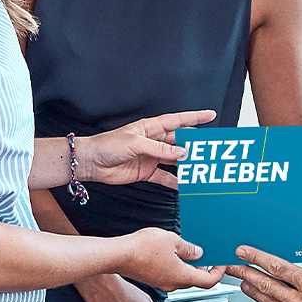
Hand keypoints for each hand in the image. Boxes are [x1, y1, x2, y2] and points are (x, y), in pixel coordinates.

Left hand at [79, 110, 217, 189]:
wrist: (91, 162)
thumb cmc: (108, 146)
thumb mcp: (136, 144)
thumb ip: (160, 149)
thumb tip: (181, 152)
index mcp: (151, 127)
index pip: (177, 120)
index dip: (194, 118)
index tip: (211, 115)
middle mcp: (153, 141)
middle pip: (179, 142)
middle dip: (194, 146)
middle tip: (209, 151)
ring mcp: (151, 157)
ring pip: (174, 161)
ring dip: (186, 166)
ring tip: (200, 170)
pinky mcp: (146, 172)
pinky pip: (164, 177)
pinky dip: (174, 182)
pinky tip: (184, 186)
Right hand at [117, 227, 224, 292]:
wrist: (118, 255)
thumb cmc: (142, 249)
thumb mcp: (173, 240)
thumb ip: (189, 248)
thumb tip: (198, 253)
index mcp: (182, 277)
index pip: (209, 282)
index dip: (218, 273)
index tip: (221, 265)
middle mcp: (172, 284)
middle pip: (195, 280)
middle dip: (204, 268)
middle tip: (207, 255)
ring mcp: (161, 282)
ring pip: (182, 277)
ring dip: (189, 266)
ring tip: (189, 250)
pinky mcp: (152, 278)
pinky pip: (170, 274)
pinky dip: (176, 266)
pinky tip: (172, 252)